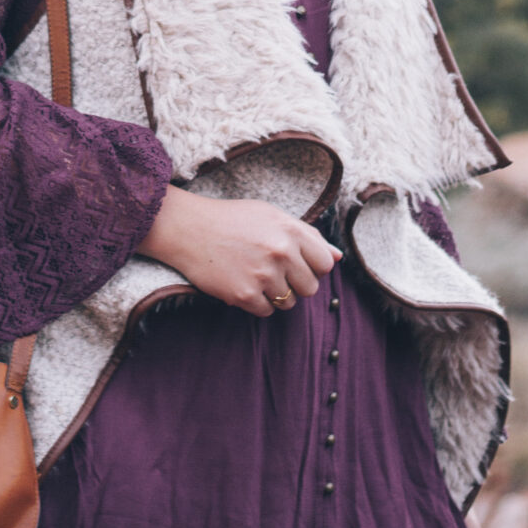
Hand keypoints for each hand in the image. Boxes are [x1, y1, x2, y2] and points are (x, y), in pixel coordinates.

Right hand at [138, 187, 341, 316]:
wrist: (189, 228)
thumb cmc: (233, 220)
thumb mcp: (271, 215)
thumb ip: (306, 235)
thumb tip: (338, 256)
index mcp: (290, 229)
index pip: (326, 263)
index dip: (313, 266)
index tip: (297, 262)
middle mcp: (280, 251)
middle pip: (310, 288)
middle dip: (295, 283)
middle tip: (272, 270)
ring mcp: (263, 274)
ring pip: (289, 303)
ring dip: (276, 294)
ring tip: (255, 275)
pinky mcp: (245, 294)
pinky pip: (266, 311)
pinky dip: (256, 302)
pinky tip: (242, 283)